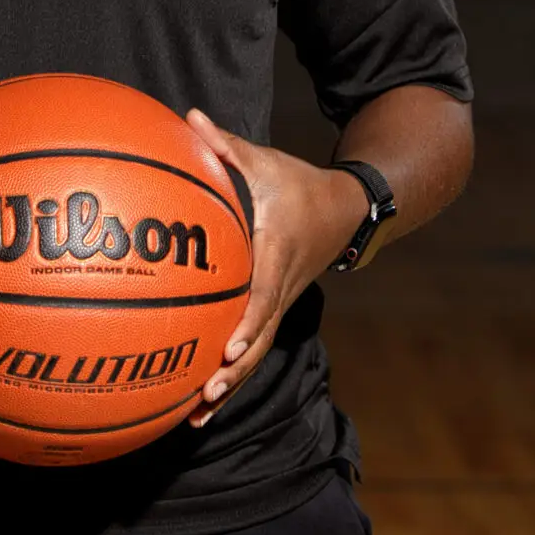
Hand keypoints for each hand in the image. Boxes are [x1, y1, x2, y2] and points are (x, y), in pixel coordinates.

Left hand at [184, 110, 363, 428]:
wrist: (344, 209)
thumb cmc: (297, 184)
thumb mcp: (264, 161)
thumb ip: (225, 146)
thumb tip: (190, 118)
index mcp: (277, 253)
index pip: (265, 295)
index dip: (249, 323)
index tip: (228, 348)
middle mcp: (281, 287)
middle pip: (261, 338)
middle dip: (235, 370)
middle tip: (207, 393)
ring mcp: (280, 304)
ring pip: (257, 353)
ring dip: (230, 386)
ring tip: (197, 416)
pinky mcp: (274, 311)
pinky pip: (252, 347)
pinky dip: (230, 376)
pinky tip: (200, 402)